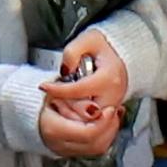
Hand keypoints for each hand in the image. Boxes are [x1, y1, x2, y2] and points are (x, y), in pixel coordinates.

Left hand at [38, 32, 133, 158]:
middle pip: (85, 114)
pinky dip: (79, 123)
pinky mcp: (111, 115)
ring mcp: (113, 107)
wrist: (123, 56)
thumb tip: (65, 70)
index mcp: (108, 78)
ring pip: (89, 125)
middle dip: (65, 109)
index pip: (78, 90)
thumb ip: (73, 52)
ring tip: (60, 105)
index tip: (44, 86)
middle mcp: (113, 96)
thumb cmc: (104, 47)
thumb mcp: (88, 39)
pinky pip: (95, 127)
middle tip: (52, 101)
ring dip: (71, 118)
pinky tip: (70, 111)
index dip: (57, 89)